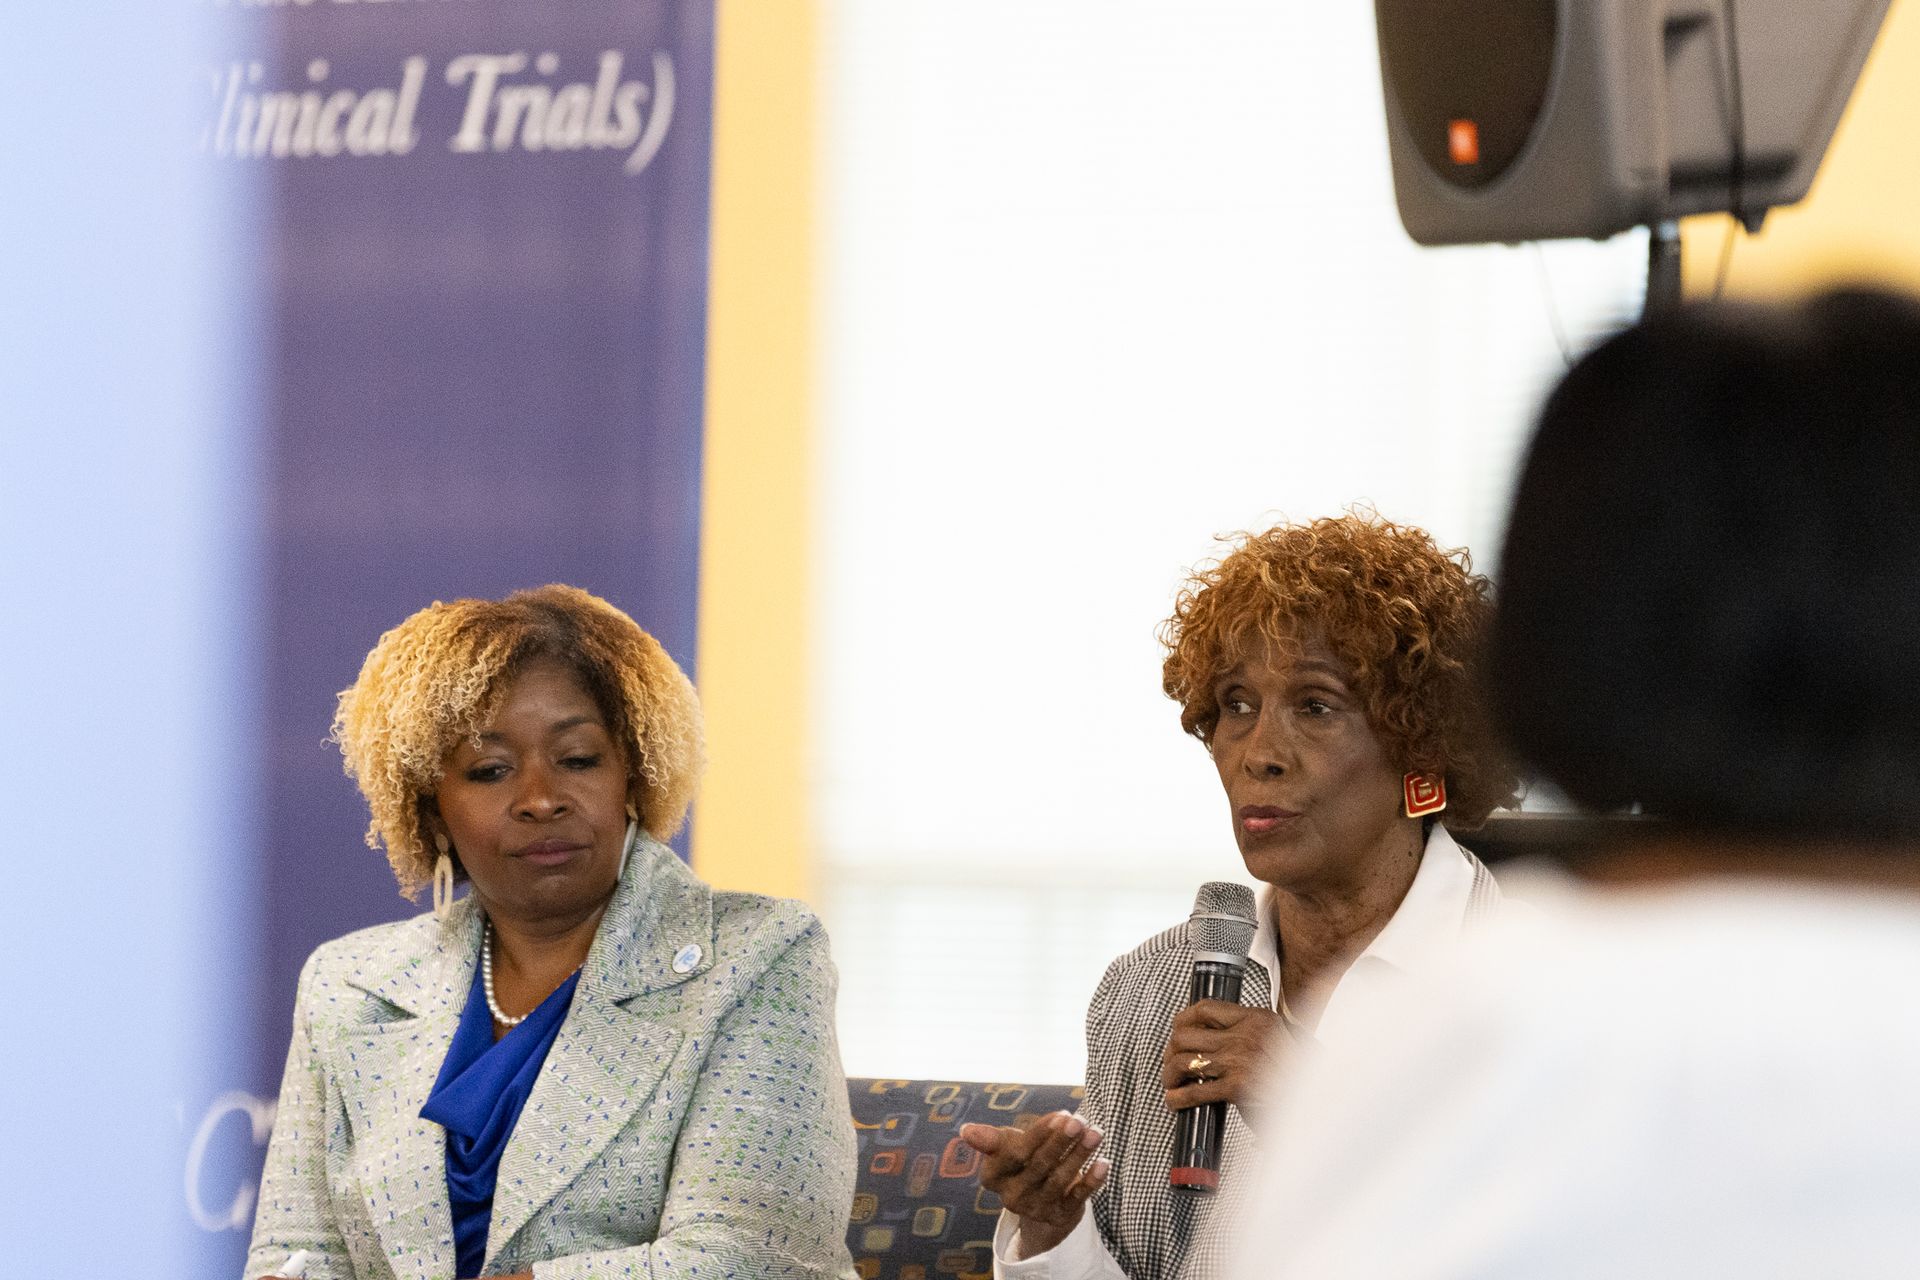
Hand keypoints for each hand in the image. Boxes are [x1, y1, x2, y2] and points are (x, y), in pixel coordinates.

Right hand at [958, 1110, 1108, 1258]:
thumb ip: (992, 1138)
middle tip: (1081, 1120)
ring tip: (1096, 1133)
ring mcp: (1035, 1209)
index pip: (1016, 1152)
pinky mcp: (1058, 1218)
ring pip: (1059, 1179)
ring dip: (1079, 1155)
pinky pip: (1077, 1199)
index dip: (1040, 1134)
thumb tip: (966, 1131)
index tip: (1061, 1114)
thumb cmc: (1023, 1159)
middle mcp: (1011, 1196)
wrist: (1039, 1198)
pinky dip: (1091, 1181)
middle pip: (1039, 1165)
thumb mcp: (1007, 1146)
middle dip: (1061, 1142)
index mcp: (993, 1176)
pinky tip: (1103, 1162)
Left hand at [1161, 999, 1285, 1125]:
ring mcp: (1240, 1060)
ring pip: (1184, 1060)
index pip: (1205, 1008)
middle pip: (1187, 1034)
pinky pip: (1194, 1090)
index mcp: (1257, 1019)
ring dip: (1170, 1074)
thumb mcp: (1276, 1038)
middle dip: (1171, 1050)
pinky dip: (1178, 1098)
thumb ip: (1248, 1032)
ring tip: (1171, 1082)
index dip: (1183, 1019)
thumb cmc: (1295, 1074)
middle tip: (1171, 1062)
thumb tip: (1209, 1033)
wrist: (1315, 1102)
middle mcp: (1246, 1035)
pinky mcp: (1237, 1087)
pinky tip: (1175, 1101)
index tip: (1177, 1030)